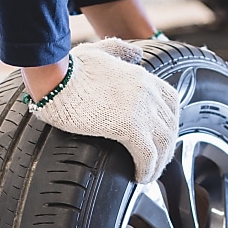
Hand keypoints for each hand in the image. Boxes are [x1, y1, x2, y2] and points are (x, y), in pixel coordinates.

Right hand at [25, 39, 178, 182]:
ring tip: (148, 175)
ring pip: (163, 144)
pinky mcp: (130, 127)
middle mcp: (148, 92)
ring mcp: (142, 110)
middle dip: (166, 147)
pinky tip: (140, 177)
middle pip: (170, 125)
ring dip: (158, 164)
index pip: (171, 102)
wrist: (56, 79)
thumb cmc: (70, 67)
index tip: (161, 136)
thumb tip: (137, 53)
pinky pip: (148, 156)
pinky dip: (147, 170)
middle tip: (156, 162)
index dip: (169, 122)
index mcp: (143, 76)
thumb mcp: (100, 50)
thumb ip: (120, 49)